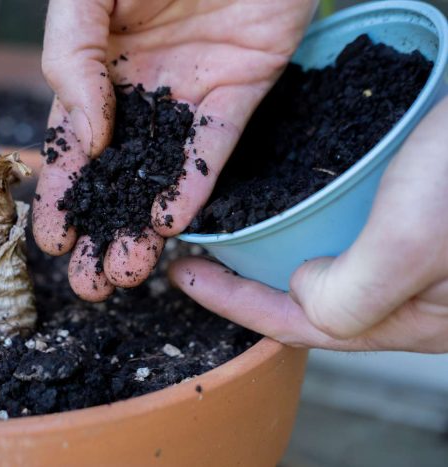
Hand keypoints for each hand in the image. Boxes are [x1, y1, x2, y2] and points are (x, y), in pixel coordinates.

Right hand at [33, 0, 316, 300]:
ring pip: (161, 173)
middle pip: (115, 173)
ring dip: (141, 227)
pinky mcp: (240, 89)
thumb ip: (71, 59)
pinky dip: (193, 187)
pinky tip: (169, 228)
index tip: (49, 241)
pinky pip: (214, 147)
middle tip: (87, 285)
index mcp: (95, 64)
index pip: (71, 143)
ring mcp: (189, 92)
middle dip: (99, 229)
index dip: (60, 194)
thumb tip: (83, 142)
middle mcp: (139, 87)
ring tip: (122, 275)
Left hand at [170, 97, 447, 352]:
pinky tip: (290, 193)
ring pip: (331, 259)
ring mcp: (424, 252)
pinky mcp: (428, 209)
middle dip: (248, 280)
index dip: (233, 304)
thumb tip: (305, 294)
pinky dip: (311, 215)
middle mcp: (418, 293)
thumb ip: (356, 292)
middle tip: (198, 252)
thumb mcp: (418, 241)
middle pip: (312, 299)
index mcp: (415, 317)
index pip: (303, 326)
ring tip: (232, 225)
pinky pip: (353, 223)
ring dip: (275, 247)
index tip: (180, 274)